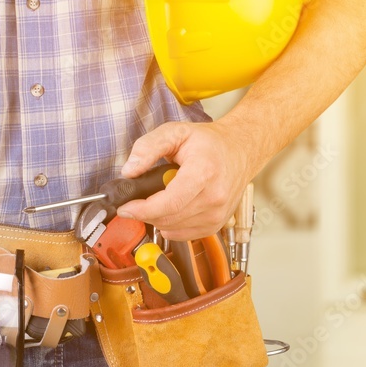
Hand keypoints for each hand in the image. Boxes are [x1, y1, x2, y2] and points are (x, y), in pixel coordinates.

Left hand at [116, 121, 252, 240]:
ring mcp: (217, 215)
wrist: (240, 151)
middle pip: (168, 218)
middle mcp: (214, 198)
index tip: (125, 207)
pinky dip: (170, 225)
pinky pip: (183, 235)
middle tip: (135, 200)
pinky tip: (171, 208)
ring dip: (157, 218)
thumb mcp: (175, 132)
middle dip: (144, 213)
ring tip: (157, 198)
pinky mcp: (216, 225)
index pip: (169, 203)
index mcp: (204, 172)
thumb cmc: (209, 142)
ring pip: (173, 229)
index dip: (142, 209)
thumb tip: (129, 171)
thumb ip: (148, 147)